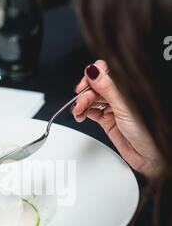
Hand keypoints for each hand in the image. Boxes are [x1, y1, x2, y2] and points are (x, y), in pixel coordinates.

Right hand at [72, 60, 162, 179]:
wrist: (147, 155)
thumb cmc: (146, 131)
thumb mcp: (124, 106)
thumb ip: (107, 88)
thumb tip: (94, 71)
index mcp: (126, 88)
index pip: (105, 73)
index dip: (92, 76)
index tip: (84, 84)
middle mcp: (119, 96)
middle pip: (95, 87)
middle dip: (84, 94)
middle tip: (80, 103)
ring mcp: (112, 108)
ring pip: (91, 99)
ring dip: (81, 104)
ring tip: (78, 112)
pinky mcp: (107, 120)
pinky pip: (91, 112)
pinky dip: (83, 113)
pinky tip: (81, 115)